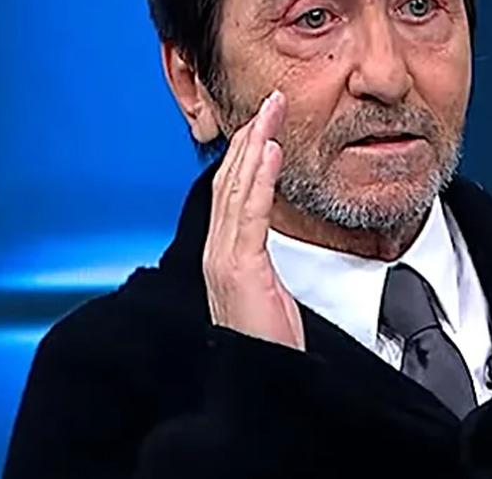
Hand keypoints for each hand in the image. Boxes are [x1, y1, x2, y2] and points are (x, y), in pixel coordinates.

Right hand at [203, 90, 303, 349]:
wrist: (266, 388)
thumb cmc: (270, 348)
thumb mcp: (269, 296)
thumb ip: (266, 265)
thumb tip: (273, 244)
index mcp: (225, 257)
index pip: (232, 194)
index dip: (245, 156)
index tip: (263, 124)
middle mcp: (219, 254)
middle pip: (230, 182)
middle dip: (250, 138)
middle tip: (269, 102)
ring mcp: (225, 261)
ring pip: (237, 189)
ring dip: (255, 145)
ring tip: (271, 113)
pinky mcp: (240, 271)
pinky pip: (250, 215)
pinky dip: (258, 178)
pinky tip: (268, 150)